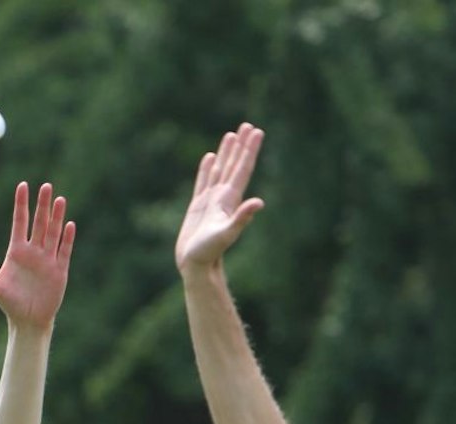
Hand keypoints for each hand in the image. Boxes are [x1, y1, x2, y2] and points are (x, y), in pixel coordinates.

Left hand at [0, 181, 75, 332]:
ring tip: (60, 199)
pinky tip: (69, 224)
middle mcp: (33, 252)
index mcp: (16, 252)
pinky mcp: (59, 270)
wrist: (29, 319)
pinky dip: (67, 239)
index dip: (21, 205)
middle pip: (38, 223)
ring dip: (56, 217)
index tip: (22, 186)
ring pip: (53, 233)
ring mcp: (47, 260)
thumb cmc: (11, 303)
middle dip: (42, 205)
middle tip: (46, 186)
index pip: (19, 222)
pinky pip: (64, 251)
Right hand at [175, 123, 265, 272]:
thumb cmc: (209, 252)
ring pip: (220, 170)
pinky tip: (210, 158)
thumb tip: (259, 202)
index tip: (256, 131)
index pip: (242, 169)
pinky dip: (207, 168)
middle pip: (234, 165)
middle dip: (241, 146)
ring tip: (231, 135)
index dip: (249, 150)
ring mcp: (211, 201)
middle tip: (247, 126)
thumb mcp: (226, 234)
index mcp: (230, 199)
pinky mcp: (198, 206)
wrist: (196, 266)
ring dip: (226, 153)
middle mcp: (223, 197)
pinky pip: (204, 181)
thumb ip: (241, 218)